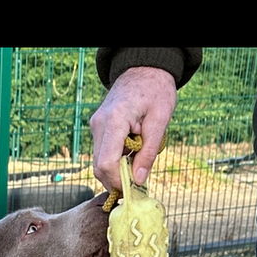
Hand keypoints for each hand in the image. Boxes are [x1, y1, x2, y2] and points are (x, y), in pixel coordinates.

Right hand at [90, 65, 178, 190]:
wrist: (144, 69)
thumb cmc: (156, 90)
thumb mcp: (160, 121)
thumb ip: (149, 152)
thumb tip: (139, 180)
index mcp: (114, 120)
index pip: (107, 163)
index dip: (119, 181)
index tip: (135, 188)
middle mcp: (99, 124)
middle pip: (99, 166)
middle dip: (116, 179)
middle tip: (137, 183)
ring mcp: (97, 126)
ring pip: (100, 161)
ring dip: (118, 169)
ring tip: (138, 164)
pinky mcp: (99, 127)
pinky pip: (104, 152)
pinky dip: (116, 159)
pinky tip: (132, 154)